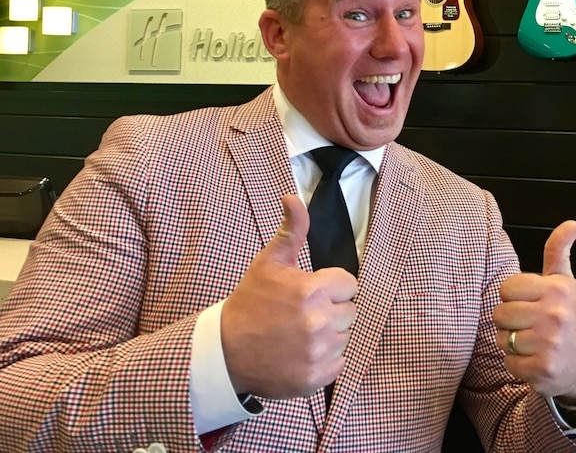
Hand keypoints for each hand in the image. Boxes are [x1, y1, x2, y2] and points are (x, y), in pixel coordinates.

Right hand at [220, 194, 357, 397]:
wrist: (225, 352)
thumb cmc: (249, 303)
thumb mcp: (269, 263)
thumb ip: (291, 230)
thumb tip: (293, 197)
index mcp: (312, 290)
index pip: (349, 285)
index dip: (332, 287)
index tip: (312, 293)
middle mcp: (319, 321)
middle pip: (350, 312)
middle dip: (332, 310)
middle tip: (303, 314)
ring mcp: (318, 352)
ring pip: (345, 337)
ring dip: (329, 336)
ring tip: (300, 334)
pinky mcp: (315, 378)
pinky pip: (338, 364)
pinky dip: (324, 361)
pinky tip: (301, 354)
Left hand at [493, 220, 575, 400]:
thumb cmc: (569, 319)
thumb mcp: (565, 283)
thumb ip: (559, 251)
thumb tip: (571, 223)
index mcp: (558, 289)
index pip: (506, 288)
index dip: (513, 298)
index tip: (531, 304)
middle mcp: (555, 314)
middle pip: (500, 314)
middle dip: (510, 322)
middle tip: (531, 326)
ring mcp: (550, 343)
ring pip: (502, 339)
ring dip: (513, 345)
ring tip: (533, 343)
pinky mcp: (543, 368)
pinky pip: (509, 362)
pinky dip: (517, 365)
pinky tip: (535, 360)